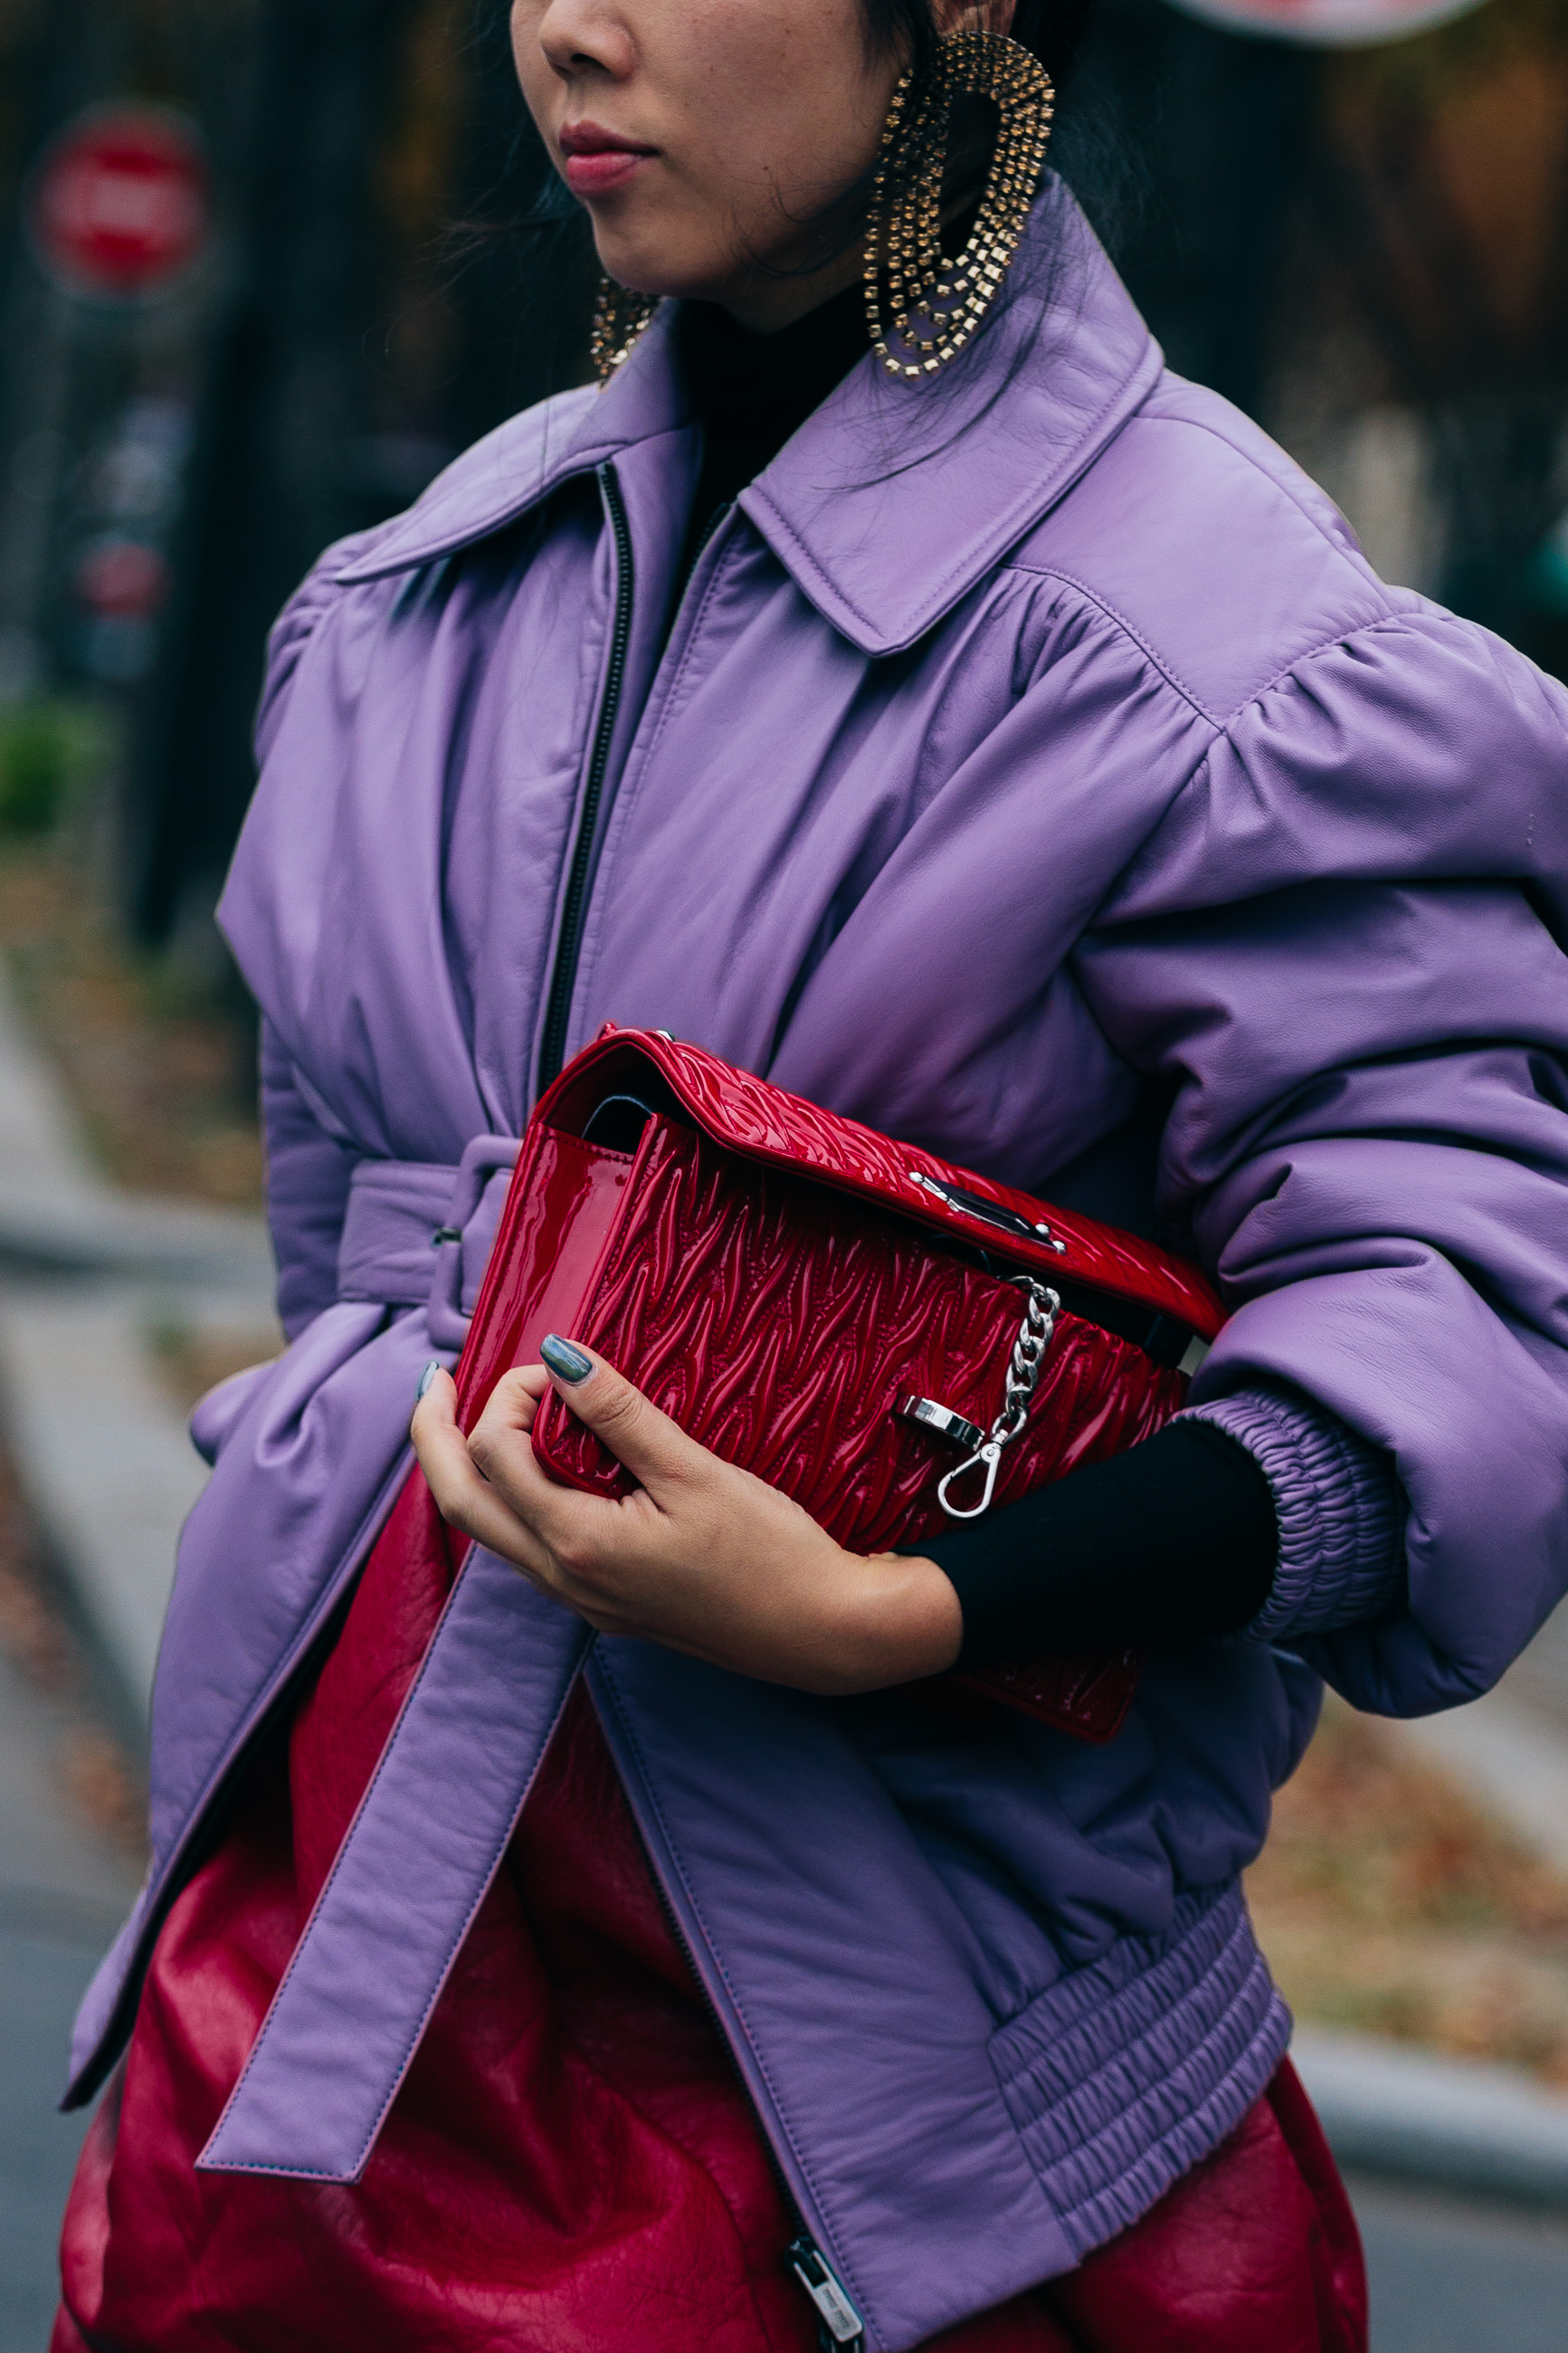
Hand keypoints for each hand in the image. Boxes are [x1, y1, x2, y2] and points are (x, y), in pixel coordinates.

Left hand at [410, 1342, 963, 1695]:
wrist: (822, 1633)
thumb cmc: (771, 1553)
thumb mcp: (693, 1470)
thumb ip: (618, 1413)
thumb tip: (558, 1356)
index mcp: (577, 1544)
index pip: (497, 1454)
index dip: (512, 1394)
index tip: (560, 1365)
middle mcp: (564, 1579)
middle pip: (459, 1504)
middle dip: (435, 1437)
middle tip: (434, 1379)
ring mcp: (581, 1599)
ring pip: (490, 1531)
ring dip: (472, 1469)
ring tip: (477, 1413)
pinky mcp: (606, 1603)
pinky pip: (530, 1547)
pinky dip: (515, 1497)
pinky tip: (543, 1465)